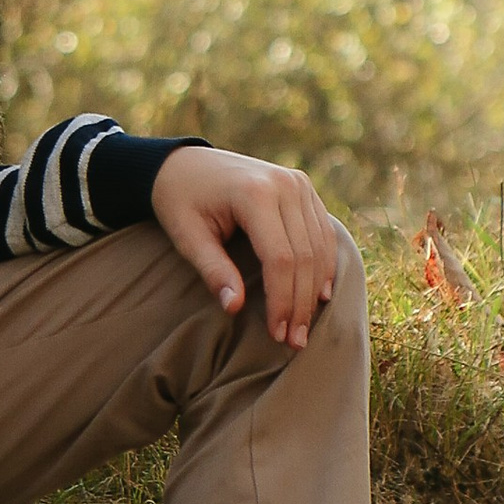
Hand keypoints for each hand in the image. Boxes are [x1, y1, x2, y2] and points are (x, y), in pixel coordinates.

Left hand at [151, 146, 338, 349]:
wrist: (183, 162)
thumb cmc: (180, 201)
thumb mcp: (187, 236)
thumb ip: (213, 270)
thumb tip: (235, 308)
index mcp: (254, 193)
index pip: (280, 259)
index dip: (282, 301)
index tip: (276, 334)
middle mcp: (284, 184)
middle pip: (305, 256)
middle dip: (301, 303)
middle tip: (294, 341)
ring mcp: (298, 183)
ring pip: (319, 246)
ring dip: (315, 290)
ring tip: (304, 326)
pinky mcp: (303, 186)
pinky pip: (322, 231)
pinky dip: (324, 264)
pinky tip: (320, 293)